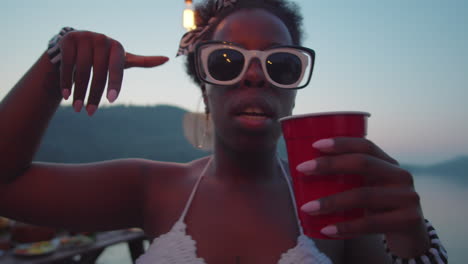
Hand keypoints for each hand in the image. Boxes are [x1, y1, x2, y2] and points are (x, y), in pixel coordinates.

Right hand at [58, 30, 168, 115]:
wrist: (77, 45)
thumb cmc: (105, 57)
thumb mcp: (122, 59)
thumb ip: (143, 61)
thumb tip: (167, 58)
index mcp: (117, 47)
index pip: (117, 68)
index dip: (115, 84)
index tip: (112, 101)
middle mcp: (102, 39)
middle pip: (98, 73)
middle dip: (94, 95)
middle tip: (90, 113)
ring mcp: (84, 37)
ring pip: (81, 70)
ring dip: (79, 92)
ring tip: (77, 108)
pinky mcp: (68, 39)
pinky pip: (68, 64)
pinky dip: (66, 81)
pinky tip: (66, 96)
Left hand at [296, 137, 426, 240]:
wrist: (412, 237)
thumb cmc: (380, 208)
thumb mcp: (369, 188)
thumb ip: (349, 178)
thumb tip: (305, 170)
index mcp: (389, 163)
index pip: (365, 146)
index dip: (341, 143)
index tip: (315, 145)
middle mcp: (400, 176)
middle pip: (363, 164)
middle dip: (329, 164)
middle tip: (302, 170)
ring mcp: (407, 197)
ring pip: (363, 195)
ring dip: (331, 202)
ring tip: (307, 208)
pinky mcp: (408, 220)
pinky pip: (370, 223)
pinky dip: (345, 227)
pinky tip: (326, 229)